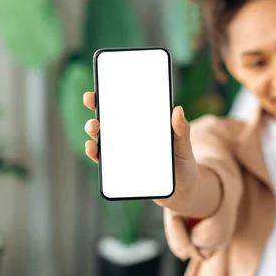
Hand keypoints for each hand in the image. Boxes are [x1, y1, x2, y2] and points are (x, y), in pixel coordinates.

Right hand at [82, 92, 202, 208]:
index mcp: (145, 124)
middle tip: (91, 100)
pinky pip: (103, 160)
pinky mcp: (121, 169)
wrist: (183, 191)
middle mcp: (131, 136)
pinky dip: (95, 153)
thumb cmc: (184, 164)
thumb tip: (178, 109)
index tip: (102, 84)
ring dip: (94, 130)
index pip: (127, 106)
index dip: (112, 94)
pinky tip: (92, 148)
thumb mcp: (184, 146)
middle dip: (96, 107)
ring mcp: (124, 152)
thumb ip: (182, 130)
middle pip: (110, 118)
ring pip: (103, 137)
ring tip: (94, 126)